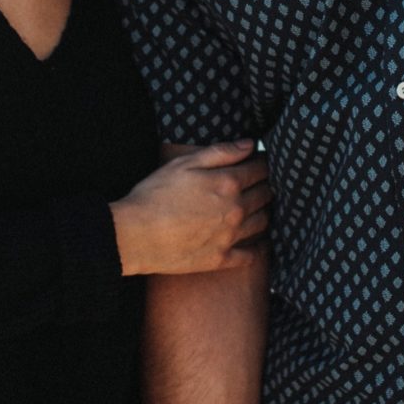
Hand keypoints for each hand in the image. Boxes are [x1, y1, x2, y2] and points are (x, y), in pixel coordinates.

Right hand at [112, 140, 271, 275]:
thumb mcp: (185, 163)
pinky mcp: (221, 259)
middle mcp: (236, 210)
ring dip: (265, 212)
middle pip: (266, 195)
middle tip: (263, 182)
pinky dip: (259, 247)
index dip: (263, 162)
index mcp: (228, 183)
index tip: (261, 161)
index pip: (260, 169)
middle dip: (267, 185)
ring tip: (259, 207)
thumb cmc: (155, 194)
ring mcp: (230, 237)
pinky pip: (251, 255)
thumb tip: (250, 143)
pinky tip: (259, 242)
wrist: (135, 236)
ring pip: (263, 222)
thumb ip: (221, 152)